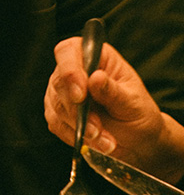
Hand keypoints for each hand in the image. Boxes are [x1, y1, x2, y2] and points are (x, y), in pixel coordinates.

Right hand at [45, 36, 183, 183]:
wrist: (136, 139)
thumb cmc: (138, 113)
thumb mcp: (133, 102)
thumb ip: (113, 91)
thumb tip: (95, 78)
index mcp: (95, 57)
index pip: (68, 51)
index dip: (69, 70)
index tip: (80, 95)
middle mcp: (74, 70)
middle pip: (59, 83)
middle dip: (78, 110)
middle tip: (98, 129)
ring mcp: (61, 92)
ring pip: (57, 107)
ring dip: (80, 127)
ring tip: (106, 141)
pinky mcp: (56, 112)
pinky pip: (57, 124)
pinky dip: (76, 136)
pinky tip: (95, 142)